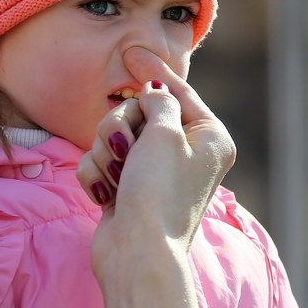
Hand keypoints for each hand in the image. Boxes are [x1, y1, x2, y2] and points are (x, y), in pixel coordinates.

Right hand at [77, 52, 235, 307]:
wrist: (137, 256)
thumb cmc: (158, 193)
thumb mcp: (163, 133)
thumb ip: (158, 102)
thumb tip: (155, 94)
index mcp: (210, 138)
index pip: (180, 92)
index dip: (154, 73)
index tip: (132, 52)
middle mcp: (187, 153)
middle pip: (141, 113)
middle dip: (121, 124)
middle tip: (121, 145)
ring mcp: (156, 173)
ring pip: (115, 137)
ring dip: (106, 152)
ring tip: (115, 176)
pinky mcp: (128, 191)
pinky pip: (102, 164)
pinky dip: (97, 175)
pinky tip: (104, 196)